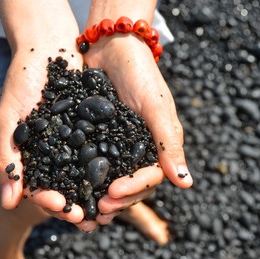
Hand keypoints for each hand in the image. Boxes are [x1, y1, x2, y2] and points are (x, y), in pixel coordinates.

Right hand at [0, 45, 94, 225]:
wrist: (46, 48)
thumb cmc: (21, 81)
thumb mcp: (10, 119)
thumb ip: (8, 159)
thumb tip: (8, 204)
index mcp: (34, 157)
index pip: (41, 187)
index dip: (51, 201)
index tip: (64, 209)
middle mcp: (57, 153)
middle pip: (67, 186)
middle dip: (78, 204)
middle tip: (90, 220)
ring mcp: (77, 141)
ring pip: (87, 174)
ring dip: (97, 194)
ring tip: (109, 209)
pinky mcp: (95, 127)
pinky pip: (104, 150)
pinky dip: (111, 166)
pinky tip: (121, 179)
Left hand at [83, 34, 192, 223]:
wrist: (112, 48)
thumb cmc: (140, 74)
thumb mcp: (155, 106)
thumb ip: (168, 142)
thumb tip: (186, 184)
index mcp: (157, 145)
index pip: (149, 177)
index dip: (133, 189)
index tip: (113, 195)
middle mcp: (138, 149)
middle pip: (131, 184)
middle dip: (116, 199)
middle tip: (98, 209)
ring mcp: (117, 146)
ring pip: (112, 179)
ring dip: (100, 195)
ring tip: (86, 208)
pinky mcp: (97, 138)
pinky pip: (93, 162)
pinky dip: (85, 177)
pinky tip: (72, 188)